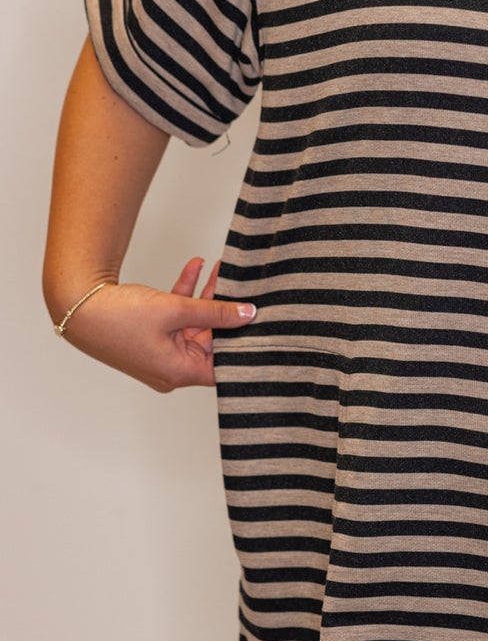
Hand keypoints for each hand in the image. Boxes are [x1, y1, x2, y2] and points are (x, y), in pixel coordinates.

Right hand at [56, 256, 255, 391]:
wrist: (75, 304)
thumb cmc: (118, 316)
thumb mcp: (175, 310)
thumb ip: (215, 312)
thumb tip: (248, 314)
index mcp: (178, 372)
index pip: (223, 365)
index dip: (242, 343)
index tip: (259, 322)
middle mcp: (170, 368)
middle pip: (210, 340)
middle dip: (224, 311)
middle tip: (241, 287)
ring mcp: (160, 352)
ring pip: (194, 324)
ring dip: (205, 297)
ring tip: (221, 269)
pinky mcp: (150, 336)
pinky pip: (176, 317)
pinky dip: (185, 295)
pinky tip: (195, 267)